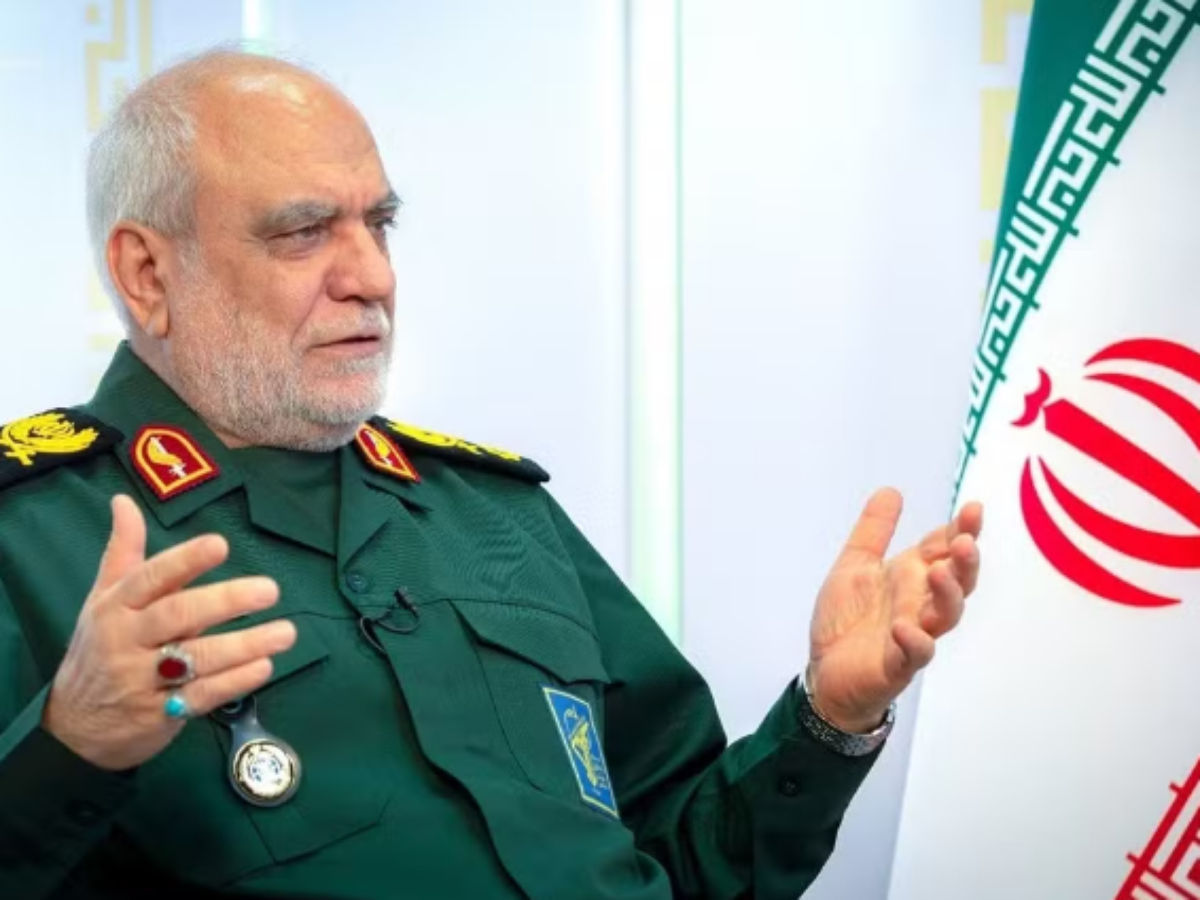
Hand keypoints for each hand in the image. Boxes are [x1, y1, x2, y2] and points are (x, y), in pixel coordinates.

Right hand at [42, 495, 295, 770]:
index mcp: (116, 606)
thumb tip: (122, 500)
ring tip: (286, 632)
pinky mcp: (159, 714)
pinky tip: (264, 667)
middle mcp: (126, 640)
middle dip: (226, 601)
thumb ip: (123, 551)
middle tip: (270, 590)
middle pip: (179, 615)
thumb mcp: (102, 599)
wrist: (71, 725)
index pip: (151, 577)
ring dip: (244, 645)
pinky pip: (201, 696)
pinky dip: (234, 681)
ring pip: (196, 659)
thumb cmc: (99, 648)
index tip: (220, 545)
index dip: (185, 560)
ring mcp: (141, 679)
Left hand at [807, 488, 982, 731]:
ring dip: (948, 594)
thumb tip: (891, 491)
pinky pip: (916, 653)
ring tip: (939, 571)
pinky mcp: (897, 664)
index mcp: (911, 576)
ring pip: (945, 615)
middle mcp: (919, 603)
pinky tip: (905, 626)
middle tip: (965, 541)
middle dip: (965, 561)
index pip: (943, 549)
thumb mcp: (855, 565)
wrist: (825, 671)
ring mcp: (913, 633)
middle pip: (957, 581)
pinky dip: (915, 640)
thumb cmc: (848, 620)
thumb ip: (873, 530)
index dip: (961, 530)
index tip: (973, 509)